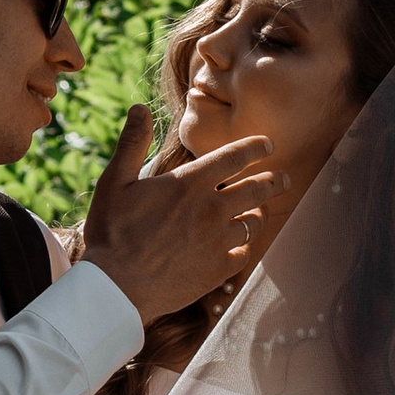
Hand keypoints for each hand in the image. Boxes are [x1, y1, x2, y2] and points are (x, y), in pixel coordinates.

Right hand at [79, 106, 279, 323]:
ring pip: (254, 222)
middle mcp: (212, 209)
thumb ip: (132, 143)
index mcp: (190, 183)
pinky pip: (243, 253)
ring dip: (260, 213)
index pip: (235, 157)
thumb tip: (139, 108)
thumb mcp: (114, 181)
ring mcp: (218, 241)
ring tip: (261, 210)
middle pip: (257, 188)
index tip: (268, 144)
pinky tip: (240, 245)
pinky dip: (244, 246)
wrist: (116, 286)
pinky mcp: (217, 270)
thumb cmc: (111, 232)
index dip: (256, 147)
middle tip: (283, 178)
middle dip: (274, 180)